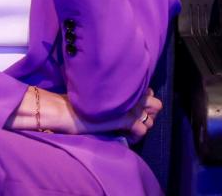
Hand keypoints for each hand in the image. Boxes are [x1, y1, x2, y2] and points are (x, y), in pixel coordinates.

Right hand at [9, 87, 161, 140]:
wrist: (65, 110)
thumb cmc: (77, 104)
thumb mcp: (99, 97)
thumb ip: (113, 96)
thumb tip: (122, 105)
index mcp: (124, 84)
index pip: (150, 92)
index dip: (143, 103)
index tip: (132, 111)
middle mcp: (130, 93)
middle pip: (157, 105)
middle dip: (148, 115)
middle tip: (133, 122)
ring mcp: (129, 106)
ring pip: (151, 119)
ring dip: (143, 126)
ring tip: (129, 131)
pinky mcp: (125, 119)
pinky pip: (142, 131)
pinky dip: (135, 137)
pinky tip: (124, 137)